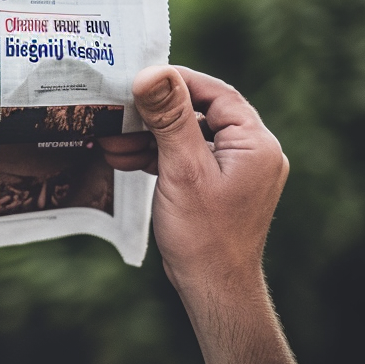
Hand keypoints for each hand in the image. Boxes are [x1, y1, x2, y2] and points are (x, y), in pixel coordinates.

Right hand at [99, 67, 327, 363]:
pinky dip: (156, 156)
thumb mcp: (181, 169)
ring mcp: (235, 171)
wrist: (213, 290)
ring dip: (148, 137)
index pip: (215, 94)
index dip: (177, 81)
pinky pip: (186, 158)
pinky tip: (122, 158)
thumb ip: (169, 119)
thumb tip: (153, 73)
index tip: (139, 77)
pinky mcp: (218, 186)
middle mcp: (252, 153)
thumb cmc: (203, 234)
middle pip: (199, 113)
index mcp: (255, 143)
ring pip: (188, 137)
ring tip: (109, 139)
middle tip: (117, 107)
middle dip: (154, 113)